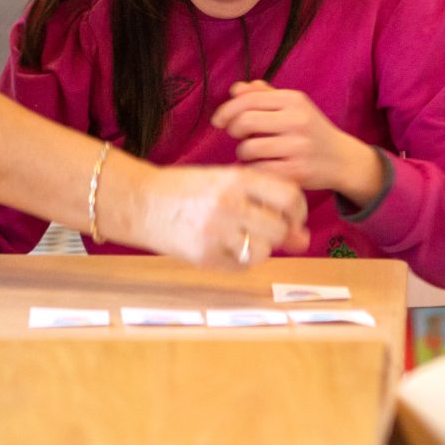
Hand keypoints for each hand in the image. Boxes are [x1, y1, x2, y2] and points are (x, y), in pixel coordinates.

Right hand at [119, 161, 309, 269]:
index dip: (298, 211)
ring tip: (241, 238)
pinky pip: (240, 266)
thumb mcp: (227, 184)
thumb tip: (303, 239)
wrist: (141, 202)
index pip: (289, 196)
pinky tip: (223, 246)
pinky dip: (239, 260)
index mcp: (237, 178)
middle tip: (267, 231)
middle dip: (280, 233)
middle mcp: (228, 204)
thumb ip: (265, 204)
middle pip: (280, 228)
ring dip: (259, 248)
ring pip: (263, 251)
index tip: (293, 218)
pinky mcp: (203, 257)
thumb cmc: (188, 190)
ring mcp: (215, 232)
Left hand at [212, 80, 383, 206]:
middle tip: (239, 137)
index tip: (219, 121)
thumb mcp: (294, 106)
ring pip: (248, 149)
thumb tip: (235, 89)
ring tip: (254, 154)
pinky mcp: (296, 172)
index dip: (226, 110)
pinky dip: (252, 170)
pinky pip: (257, 170)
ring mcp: (298, 147)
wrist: (342, 159)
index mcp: (294, 99)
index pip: (247, 99)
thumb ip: (264, 95)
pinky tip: (259, 167)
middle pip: (244, 122)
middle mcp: (297, 120)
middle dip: (233, 131)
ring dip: (243, 153)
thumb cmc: (310, 130)